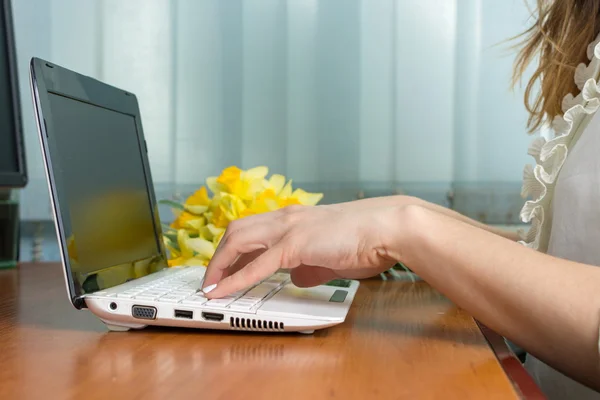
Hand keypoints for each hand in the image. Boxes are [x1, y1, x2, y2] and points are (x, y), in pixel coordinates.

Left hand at [201, 203, 401, 297]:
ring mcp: (288, 228)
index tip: (222, 270)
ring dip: (219, 265)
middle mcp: (285, 217)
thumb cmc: (365, 240)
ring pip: (238, 240)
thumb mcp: (330, 256)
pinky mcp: (295, 244)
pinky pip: (256, 265)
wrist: (386, 228)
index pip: (251, 230)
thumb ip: (310, 267)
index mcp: (293, 218)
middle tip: (210, 280)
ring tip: (209, 287)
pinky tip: (222, 291)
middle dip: (218, 256)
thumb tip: (295, 279)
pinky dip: (234, 279)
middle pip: (236, 230)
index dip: (232, 251)